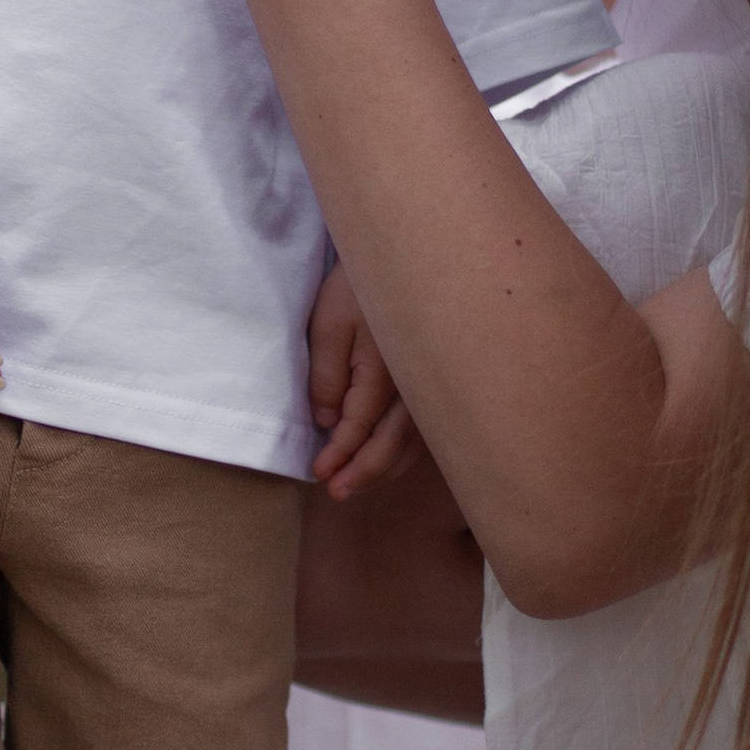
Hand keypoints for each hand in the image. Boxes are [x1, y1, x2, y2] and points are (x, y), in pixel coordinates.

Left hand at [308, 258, 418, 501]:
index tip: (319, 473)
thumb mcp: (329, 324)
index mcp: (384, 371)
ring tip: (357, 484)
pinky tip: (391, 459)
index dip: (340, 454)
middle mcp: (413, 385)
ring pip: (413, 440)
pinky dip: (406, 449)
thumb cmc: (357, 286)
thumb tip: (325, 420)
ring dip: (386, 467)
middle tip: (338, 493)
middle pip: (393, 443)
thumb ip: (326, 375)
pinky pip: (424, 426)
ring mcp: (427, 384)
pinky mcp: (431, 380)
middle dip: (365, 472)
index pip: (360, 427)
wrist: (404, 256)